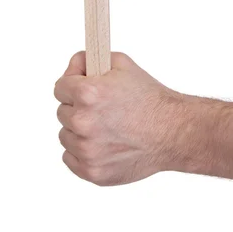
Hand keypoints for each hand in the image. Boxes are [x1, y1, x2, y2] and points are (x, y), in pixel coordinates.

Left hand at [54, 52, 184, 185]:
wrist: (173, 131)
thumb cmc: (151, 99)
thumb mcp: (123, 65)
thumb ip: (91, 59)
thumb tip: (73, 65)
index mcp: (88, 94)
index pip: (59, 87)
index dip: (73, 85)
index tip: (83, 89)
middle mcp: (83, 122)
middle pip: (62, 112)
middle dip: (78, 108)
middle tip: (102, 109)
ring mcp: (87, 150)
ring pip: (66, 136)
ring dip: (79, 131)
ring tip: (106, 128)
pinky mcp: (92, 172)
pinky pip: (70, 158)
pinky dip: (82, 152)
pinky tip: (103, 144)